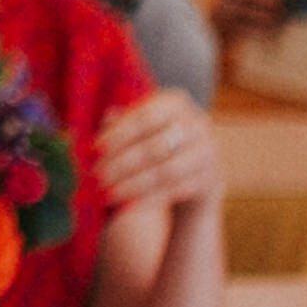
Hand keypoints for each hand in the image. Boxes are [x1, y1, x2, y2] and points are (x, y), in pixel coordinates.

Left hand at [94, 86, 221, 219]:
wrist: (196, 170)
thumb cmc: (156, 141)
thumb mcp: (140, 128)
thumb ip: (121, 124)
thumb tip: (102, 123)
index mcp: (175, 102)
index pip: (144, 117)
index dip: (119, 134)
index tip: (95, 149)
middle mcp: (197, 123)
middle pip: (155, 146)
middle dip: (122, 163)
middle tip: (97, 176)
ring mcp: (208, 151)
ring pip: (166, 171)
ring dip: (133, 184)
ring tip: (108, 193)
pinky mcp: (211, 178)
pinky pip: (177, 190)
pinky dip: (150, 198)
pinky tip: (128, 204)